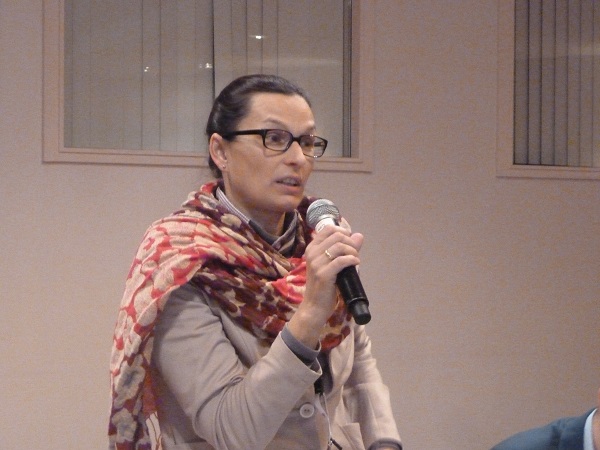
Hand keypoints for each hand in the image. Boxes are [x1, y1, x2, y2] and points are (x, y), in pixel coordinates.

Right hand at [287, 224, 362, 347]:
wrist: (314, 306)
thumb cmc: (323, 285)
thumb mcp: (332, 264)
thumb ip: (344, 249)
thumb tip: (359, 235)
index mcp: (312, 248)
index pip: (328, 228)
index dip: (343, 231)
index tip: (350, 242)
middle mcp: (312, 253)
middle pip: (337, 235)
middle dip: (350, 242)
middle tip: (354, 253)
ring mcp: (316, 263)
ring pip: (340, 246)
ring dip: (352, 251)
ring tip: (355, 260)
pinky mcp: (323, 274)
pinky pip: (342, 260)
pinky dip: (352, 260)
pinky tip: (355, 264)